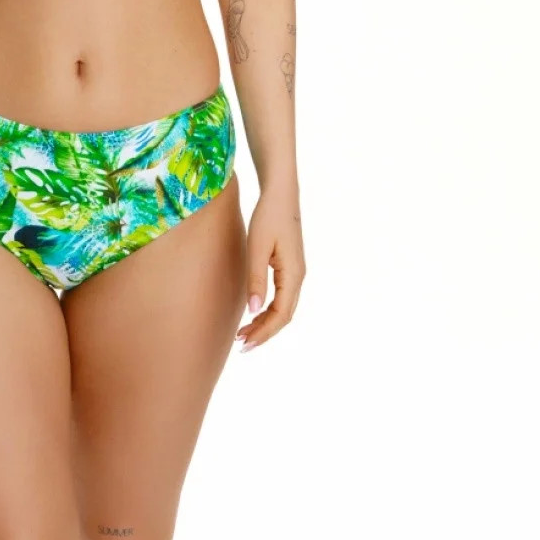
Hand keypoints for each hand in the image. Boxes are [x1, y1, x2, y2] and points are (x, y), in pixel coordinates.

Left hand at [235, 185, 304, 351]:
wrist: (280, 194)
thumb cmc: (268, 216)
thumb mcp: (258, 247)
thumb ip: (256, 279)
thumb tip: (253, 310)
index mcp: (293, 274)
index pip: (281, 314)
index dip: (264, 332)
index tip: (245, 344)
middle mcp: (298, 277)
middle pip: (284, 315)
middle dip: (264, 332)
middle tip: (241, 345)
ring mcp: (296, 272)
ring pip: (284, 307)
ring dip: (265, 322)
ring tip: (244, 333)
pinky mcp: (289, 266)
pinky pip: (282, 296)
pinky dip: (268, 309)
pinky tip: (254, 311)